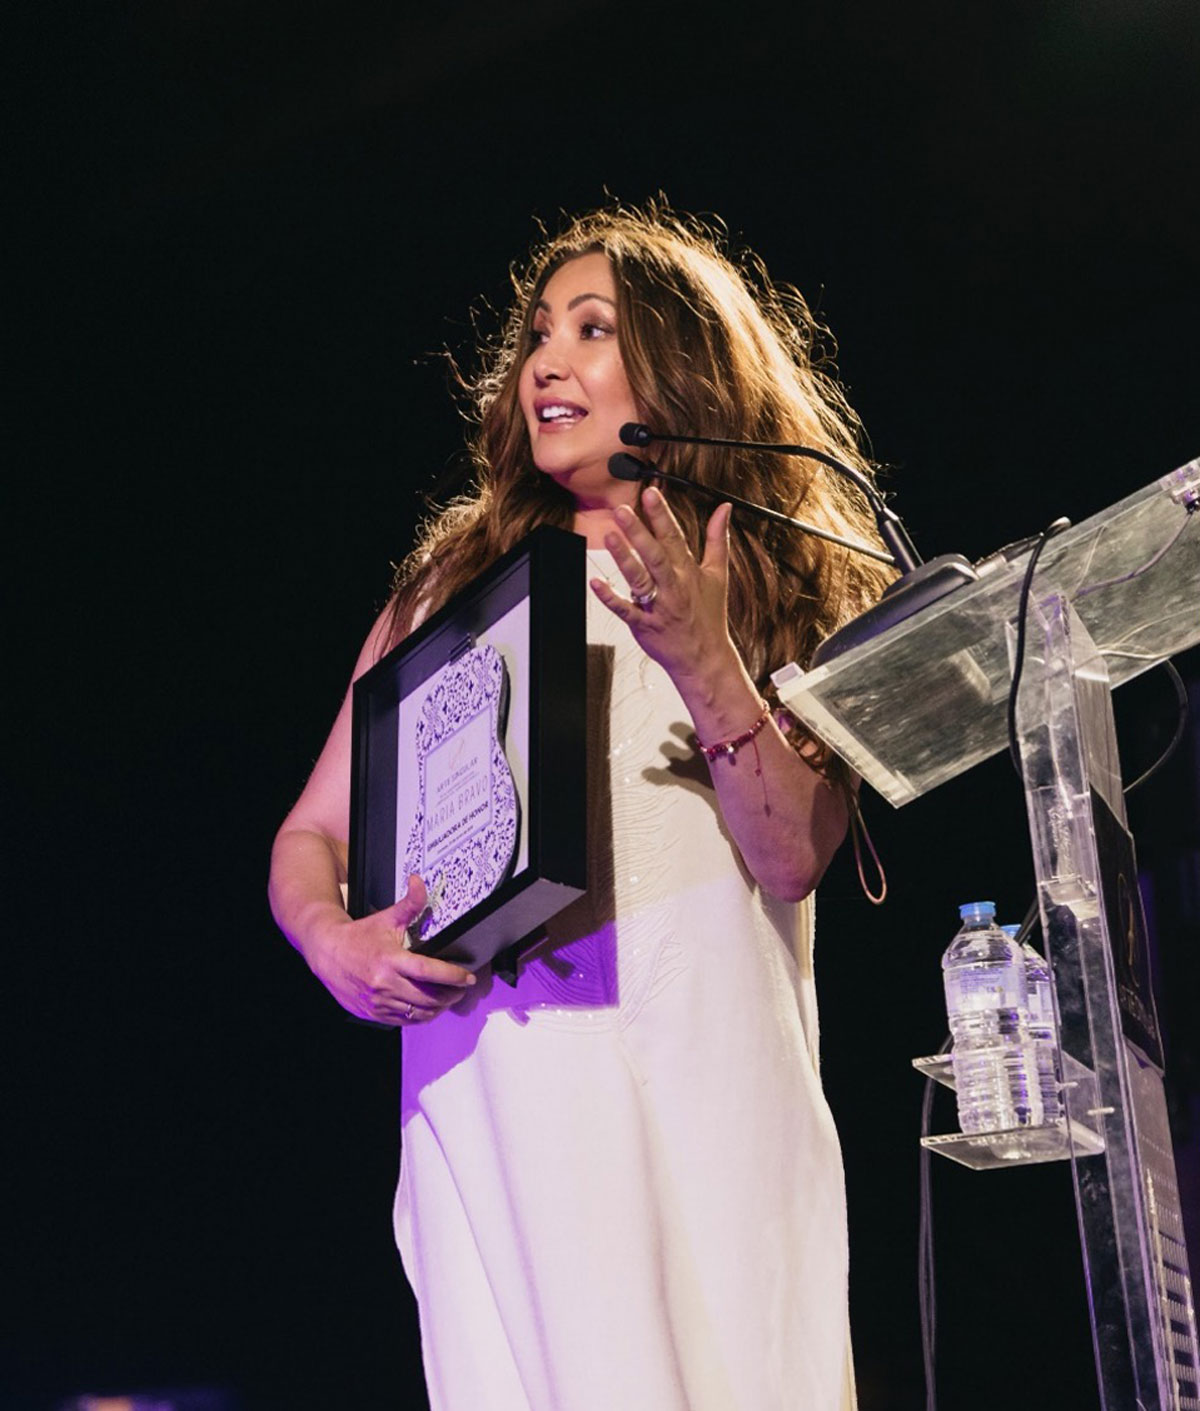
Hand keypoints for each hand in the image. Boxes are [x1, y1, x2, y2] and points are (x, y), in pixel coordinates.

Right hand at [307, 874, 475, 1026]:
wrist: (326, 952)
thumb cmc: (357, 936)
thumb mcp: (385, 918)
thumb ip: (409, 904)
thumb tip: (420, 883)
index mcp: (390, 960)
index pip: (428, 972)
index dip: (452, 976)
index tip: (467, 977)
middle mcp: (384, 984)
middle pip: (428, 997)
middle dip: (451, 994)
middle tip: (461, 988)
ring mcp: (378, 1001)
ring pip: (418, 1012)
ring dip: (439, 1007)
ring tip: (449, 997)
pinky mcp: (373, 1012)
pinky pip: (404, 1020)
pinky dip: (420, 1016)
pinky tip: (428, 1007)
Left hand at [590, 487, 738, 686]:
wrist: (705, 657)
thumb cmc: (710, 615)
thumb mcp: (718, 574)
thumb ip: (717, 539)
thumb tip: (724, 508)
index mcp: (688, 572)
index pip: (673, 537)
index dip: (661, 514)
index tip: (650, 493)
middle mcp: (673, 587)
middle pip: (654, 556)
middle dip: (638, 532)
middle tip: (621, 510)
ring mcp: (658, 607)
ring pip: (639, 579)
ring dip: (624, 558)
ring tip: (609, 536)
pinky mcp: (643, 625)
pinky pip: (625, 610)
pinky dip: (610, 598)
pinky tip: (595, 582)